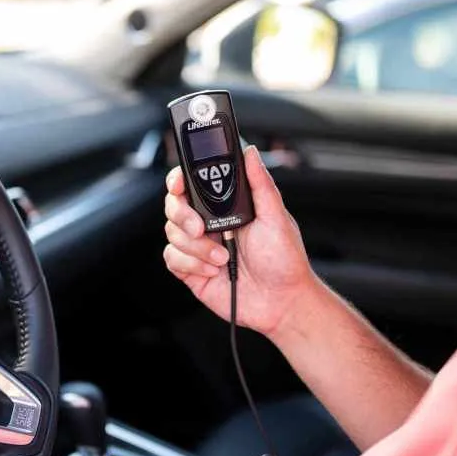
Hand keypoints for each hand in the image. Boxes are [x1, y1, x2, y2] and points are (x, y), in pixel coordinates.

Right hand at [163, 146, 318, 336]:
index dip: (179, 179)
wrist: (281, 302)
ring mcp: (197, 246)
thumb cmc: (284, 260)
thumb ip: (260, 183)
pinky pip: (172, 258)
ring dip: (197, 248)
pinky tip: (213, 270)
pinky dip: (192, 264)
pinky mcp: (190, 270)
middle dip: (183, 215)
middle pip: (174, 205)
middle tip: (201, 228)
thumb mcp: (276, 217)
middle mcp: (208, 223)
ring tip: (223, 258)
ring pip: (172, 233)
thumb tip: (250, 153)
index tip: (180, 183)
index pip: (192, 183)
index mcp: (225, 206)